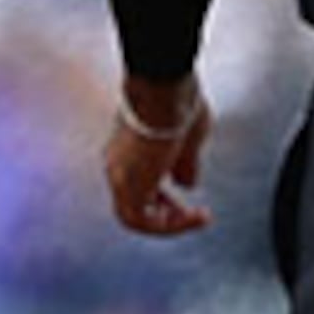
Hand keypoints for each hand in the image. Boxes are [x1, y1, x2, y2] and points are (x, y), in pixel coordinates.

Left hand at [103, 75, 211, 237]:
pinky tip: (195, 217)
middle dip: (164, 213)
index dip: (160, 194)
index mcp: (126, 150)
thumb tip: (186, 185)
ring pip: (134, 216)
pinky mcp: (127, 185)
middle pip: (132, 202)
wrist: (164, 87)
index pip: (137, 182)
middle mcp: (117, 164)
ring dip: (167, 224)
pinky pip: (142, 221)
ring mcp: (119, 175)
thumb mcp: (187, 138)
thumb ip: (184, 164)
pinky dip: (169, 225)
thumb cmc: (177, 102)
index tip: (184, 194)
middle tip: (190, 213)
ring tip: (196, 218)